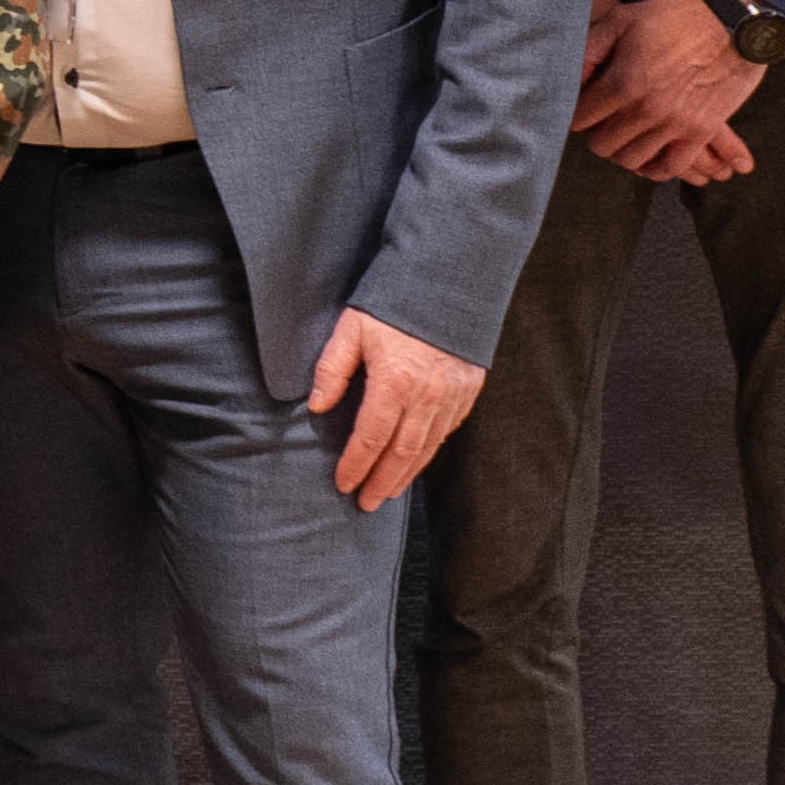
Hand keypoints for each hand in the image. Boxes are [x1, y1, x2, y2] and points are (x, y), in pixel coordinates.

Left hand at [303, 305, 484, 510]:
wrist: (448, 281)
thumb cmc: (392, 303)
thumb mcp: (350, 328)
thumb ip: (331, 369)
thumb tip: (316, 406)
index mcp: (395, 381)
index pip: (371, 437)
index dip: (356, 465)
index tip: (343, 484)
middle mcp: (428, 395)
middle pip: (403, 452)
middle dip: (382, 481)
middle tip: (366, 503)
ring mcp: (453, 395)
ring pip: (428, 446)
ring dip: (406, 473)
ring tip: (388, 491)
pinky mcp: (468, 390)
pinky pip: (447, 429)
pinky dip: (429, 450)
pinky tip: (415, 461)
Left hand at [572, 0, 765, 184]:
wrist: (735, 22)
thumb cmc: (676, 18)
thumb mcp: (622, 20)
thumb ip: (588, 50)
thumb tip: (569, 81)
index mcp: (624, 82)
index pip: (580, 120)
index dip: (578, 112)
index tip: (587, 104)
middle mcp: (648, 109)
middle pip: (603, 145)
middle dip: (598, 133)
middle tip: (605, 120)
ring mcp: (677, 124)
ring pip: (632, 160)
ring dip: (624, 150)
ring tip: (626, 133)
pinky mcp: (702, 131)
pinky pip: (670, 167)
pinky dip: (656, 167)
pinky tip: (649, 154)